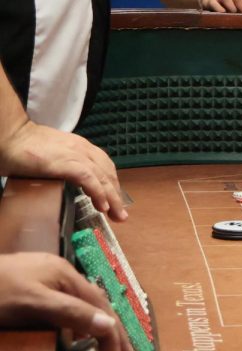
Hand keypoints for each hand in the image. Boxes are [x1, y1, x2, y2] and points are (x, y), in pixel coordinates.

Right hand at [0, 121, 125, 221]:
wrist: (11, 136)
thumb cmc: (24, 147)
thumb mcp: (51, 156)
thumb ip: (61, 166)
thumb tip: (61, 182)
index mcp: (80, 147)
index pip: (104, 165)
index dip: (112, 183)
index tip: (114, 199)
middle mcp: (83, 149)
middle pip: (108, 173)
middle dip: (116, 194)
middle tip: (120, 214)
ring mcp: (76, 155)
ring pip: (103, 177)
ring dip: (112, 198)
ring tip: (117, 215)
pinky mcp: (67, 162)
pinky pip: (89, 179)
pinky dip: (98, 193)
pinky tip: (102, 206)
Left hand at [0, 252, 131, 350]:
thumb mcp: (34, 304)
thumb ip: (70, 313)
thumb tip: (109, 324)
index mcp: (65, 275)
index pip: (98, 305)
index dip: (113, 330)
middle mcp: (59, 274)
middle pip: (92, 302)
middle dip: (110, 328)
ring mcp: (43, 279)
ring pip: (78, 303)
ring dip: (93, 324)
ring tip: (104, 344)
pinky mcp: (28, 288)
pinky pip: (61, 304)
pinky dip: (74, 320)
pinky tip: (71, 332)